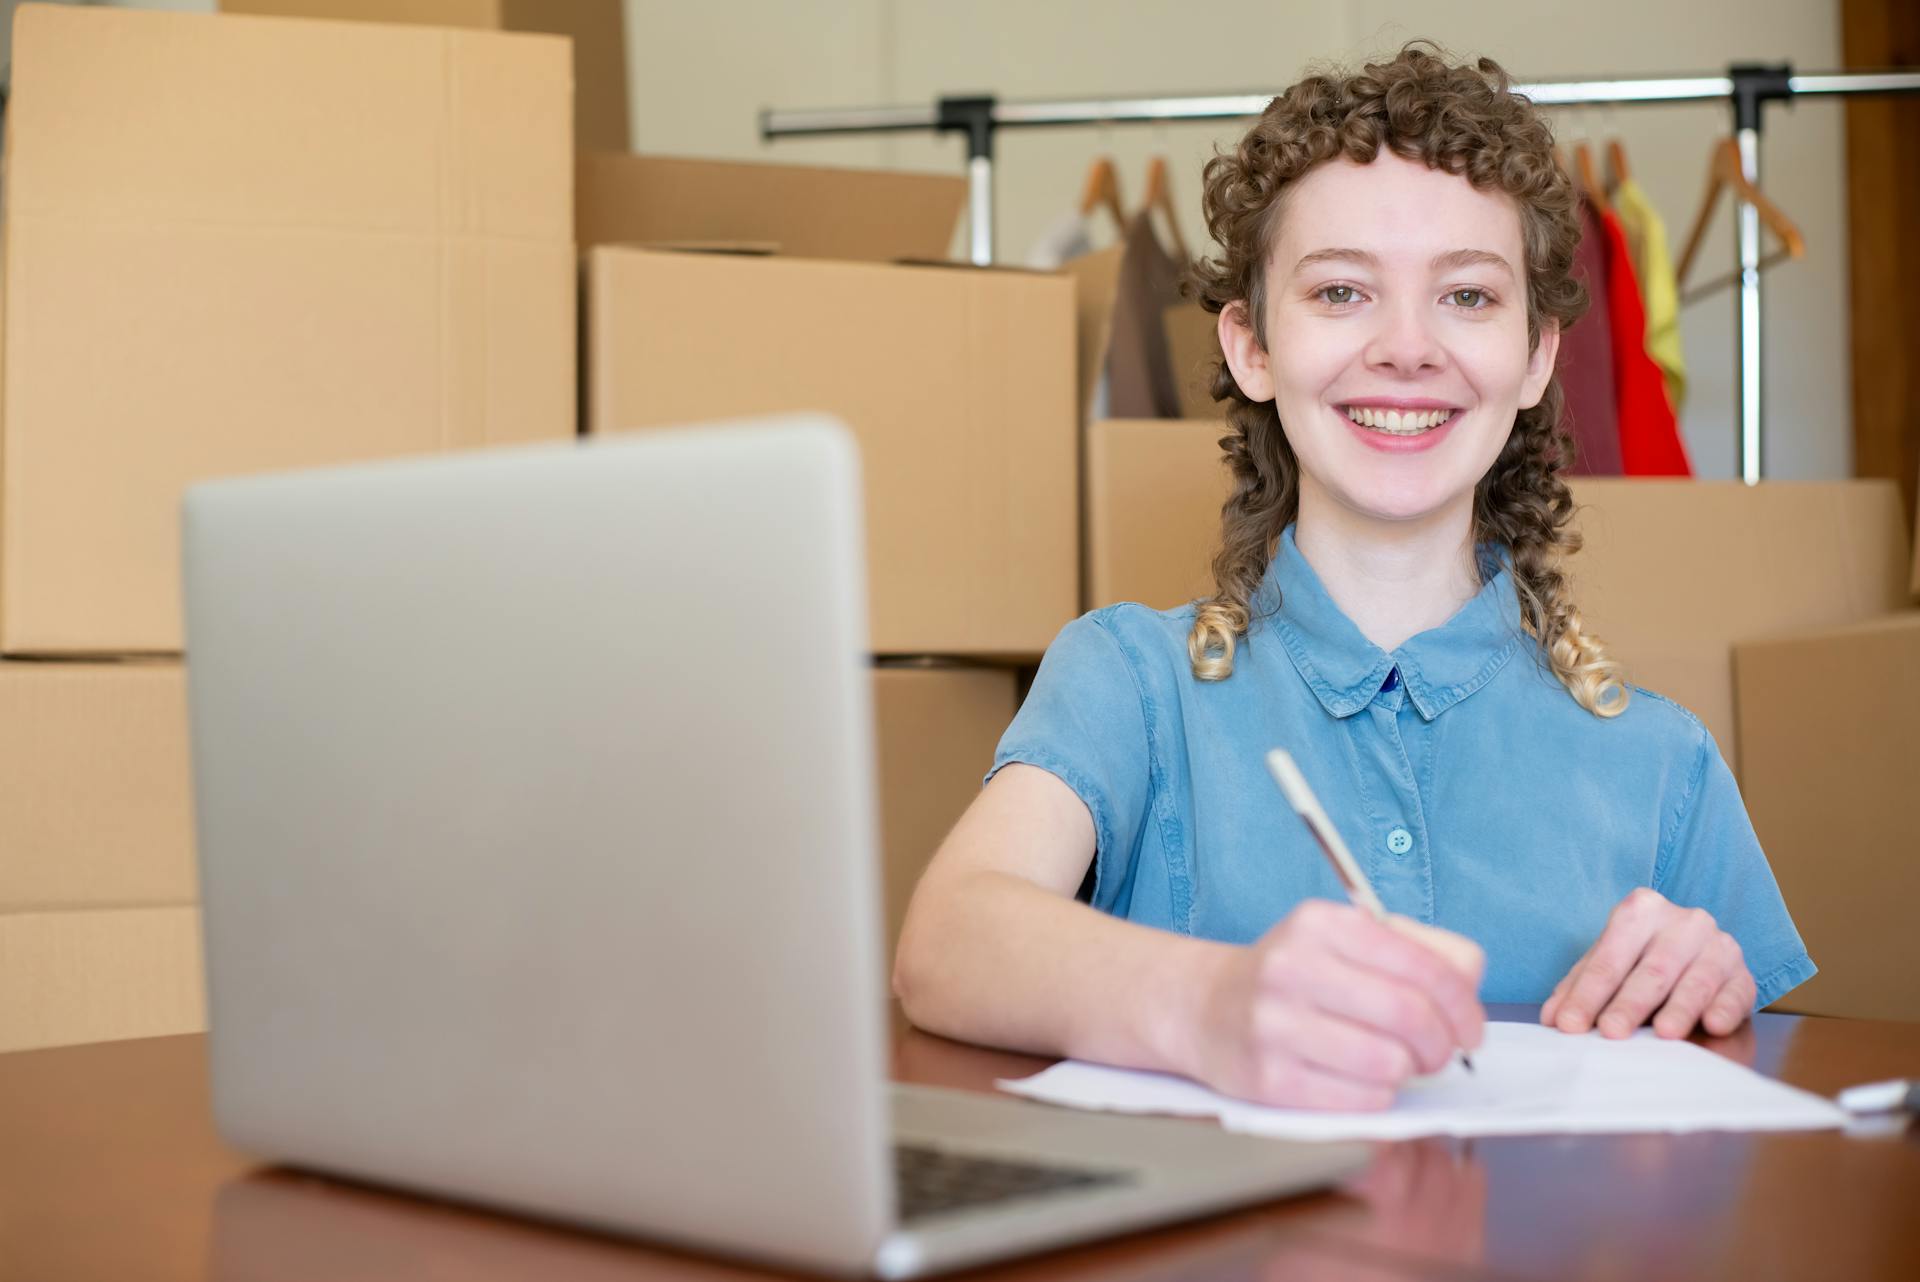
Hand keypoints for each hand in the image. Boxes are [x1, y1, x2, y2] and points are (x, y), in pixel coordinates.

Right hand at [1185, 900, 1484, 1110]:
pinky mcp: (1268, 1079)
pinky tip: (1358, 1079)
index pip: (1424, 966)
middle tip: (1437, 1053)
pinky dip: (1376, 1096)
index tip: (1470, 1028)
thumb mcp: (1347, 939)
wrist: (1206, 1007)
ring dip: (1405, 1072)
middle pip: (1411, 1016)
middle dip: (1440, 1045)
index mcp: (1322, 924)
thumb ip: (1419, 950)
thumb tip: (1468, 985)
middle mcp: (1292, 966)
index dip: (1463, 1006)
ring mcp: (1275, 1024)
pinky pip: (1360, 1100)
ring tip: (1390, 1062)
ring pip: (1389, 1063)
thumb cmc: (1295, 976)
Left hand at [1540, 888, 1754, 1039]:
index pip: (1609, 957)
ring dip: (1680, 1008)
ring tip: (1665, 1034)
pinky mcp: (1744, 974)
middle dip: (1628, 1004)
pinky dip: (1725, 1009)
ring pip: (1696, 979)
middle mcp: (1683, 922)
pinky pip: (1736, 992)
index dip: (1586, 994)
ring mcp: (1718, 945)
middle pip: (1651, 969)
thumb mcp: (1609, 968)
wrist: (1698, 964)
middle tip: (1610, 1032)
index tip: (1569, 1025)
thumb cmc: (1642, 964)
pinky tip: (1714, 1026)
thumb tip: (1552, 1018)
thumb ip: (1579, 989)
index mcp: (1641, 910)